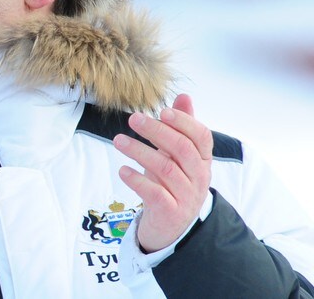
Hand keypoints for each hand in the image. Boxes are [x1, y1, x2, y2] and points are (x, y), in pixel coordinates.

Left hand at [114, 94, 212, 252]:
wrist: (172, 226)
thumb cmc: (172, 182)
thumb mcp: (178, 155)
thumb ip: (182, 127)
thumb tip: (184, 96)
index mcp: (203, 160)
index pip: (201, 137)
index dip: (184, 122)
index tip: (162, 111)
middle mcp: (199, 177)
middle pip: (182, 149)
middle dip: (157, 131)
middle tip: (133, 119)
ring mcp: (186, 196)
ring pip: (166, 169)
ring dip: (140, 151)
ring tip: (118, 140)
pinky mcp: (170, 212)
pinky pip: (155, 194)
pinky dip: (138, 180)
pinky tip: (122, 170)